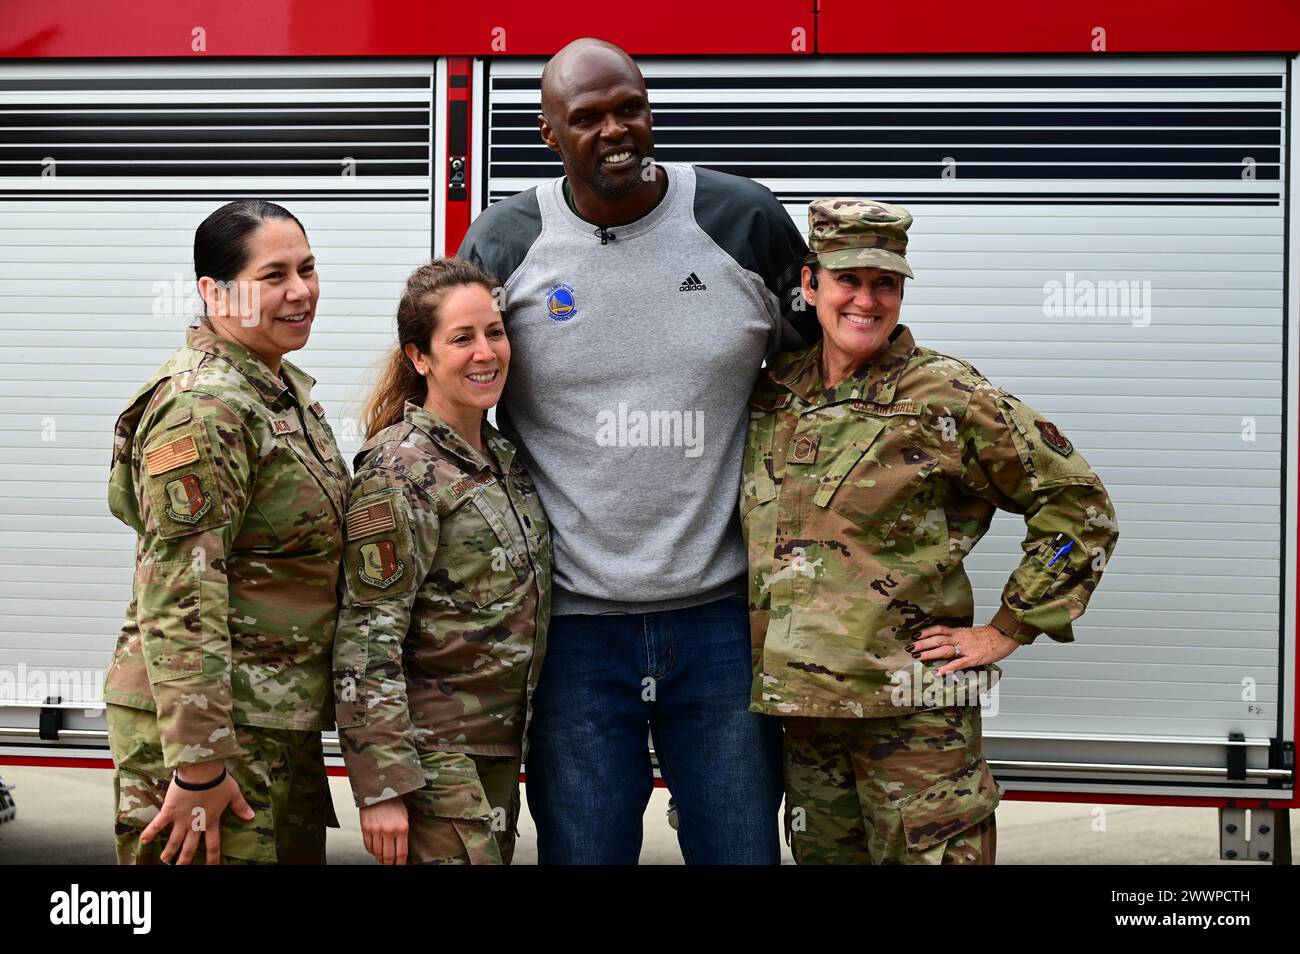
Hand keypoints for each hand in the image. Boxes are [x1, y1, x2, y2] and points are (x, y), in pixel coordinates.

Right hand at [139, 762, 254, 864]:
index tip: (212, 867)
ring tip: (164, 860)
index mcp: (210, 821)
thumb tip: (251, 817)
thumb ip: (240, 807)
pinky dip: (150, 832)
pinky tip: (143, 841)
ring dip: (169, 851)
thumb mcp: (233, 794)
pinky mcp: (169, 811)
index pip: (213, 844)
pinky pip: (157, 824)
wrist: (201, 772)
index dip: (213, 858)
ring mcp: (181, 819)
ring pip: (174, 840)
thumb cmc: (218, 781)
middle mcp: (195, 824)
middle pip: (190, 847)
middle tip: (181, 868)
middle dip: (185, 860)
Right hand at [360, 797, 409, 864]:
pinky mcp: (365, 828)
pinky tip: (375, 851)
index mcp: (402, 827)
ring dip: (381, 859)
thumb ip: (403, 833)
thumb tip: (402, 850)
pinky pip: (368, 846)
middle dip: (390, 864)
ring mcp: (376, 830)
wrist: (379, 788)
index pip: (401, 853)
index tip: (401, 865)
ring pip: (377, 853)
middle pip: (388, 856)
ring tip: (384, 859)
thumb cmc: (394, 800)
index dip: (401, 863)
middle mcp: (389, 830)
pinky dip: (372, 852)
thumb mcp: (404, 816)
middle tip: (392, 865)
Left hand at [908, 624, 1019, 675]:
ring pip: (945, 650)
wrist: (1004, 637)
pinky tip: (939, 672)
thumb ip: (958, 639)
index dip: (926, 632)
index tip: (915, 635)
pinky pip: (959, 664)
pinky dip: (948, 668)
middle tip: (909, 648)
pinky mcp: (974, 658)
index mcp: (959, 632)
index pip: (939, 629)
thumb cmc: (989, 638)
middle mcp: (960, 638)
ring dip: (930, 653)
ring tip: (918, 657)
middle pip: (938, 639)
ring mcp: (966, 649)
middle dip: (922, 644)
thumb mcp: (970, 634)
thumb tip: (947, 644)